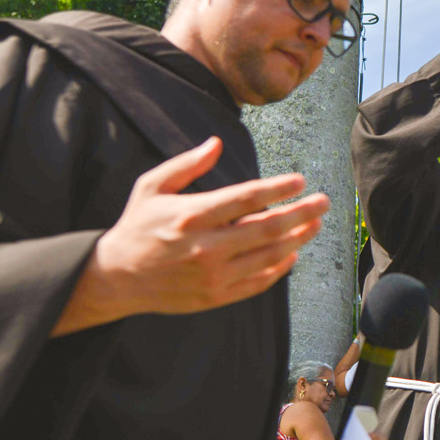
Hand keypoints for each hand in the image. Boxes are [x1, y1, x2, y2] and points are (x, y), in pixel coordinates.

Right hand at [56, 138, 328, 335]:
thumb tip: (216, 143)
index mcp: (191, 215)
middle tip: (324, 202)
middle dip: (302, 213)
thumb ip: (186, 165)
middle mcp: (205, 247)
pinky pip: (257, 282)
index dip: (278, 188)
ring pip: (268, 256)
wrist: (115, 278)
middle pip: (267, 228)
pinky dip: (279, 268)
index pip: (246, 198)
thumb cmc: (136, 226)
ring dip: (298, 239)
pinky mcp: (215, 296)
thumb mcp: (151, 186)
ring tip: (315, 224)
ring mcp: (212, 275)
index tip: (301, 180)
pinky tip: (292, 254)